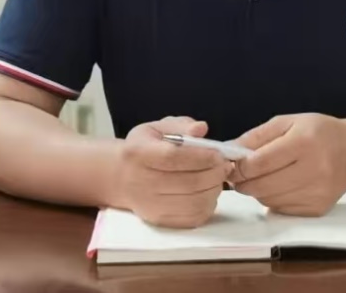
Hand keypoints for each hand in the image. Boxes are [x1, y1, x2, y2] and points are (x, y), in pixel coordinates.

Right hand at [115, 117, 230, 228]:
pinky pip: (193, 217)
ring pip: (194, 202)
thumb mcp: (156, 129)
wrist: (120, 178)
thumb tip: (201, 129)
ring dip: (214, 189)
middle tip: (225, 165)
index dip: (201, 156)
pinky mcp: (161, 220)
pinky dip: (208, 204)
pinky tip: (208, 191)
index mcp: (139, 154)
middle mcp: (142, 182)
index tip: (218, 153)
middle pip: (188, 182)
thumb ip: (180, 126)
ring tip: (218, 177)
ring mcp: (151, 205)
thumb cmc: (142, 149)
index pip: (173, 157)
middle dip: (214, 173)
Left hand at [229, 113, 345, 215]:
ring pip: (268, 200)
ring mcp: (317, 192)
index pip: (259, 163)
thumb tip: (228, 151)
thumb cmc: (319, 132)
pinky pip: (281, 209)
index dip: (238, 167)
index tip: (231, 164)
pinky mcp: (317, 208)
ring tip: (263, 176)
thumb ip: (256, 136)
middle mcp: (313, 169)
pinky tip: (281, 185)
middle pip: (262, 185)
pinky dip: (273, 199)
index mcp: (304, 142)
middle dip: (243, 182)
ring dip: (257, 190)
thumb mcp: (288, 122)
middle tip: (239, 175)